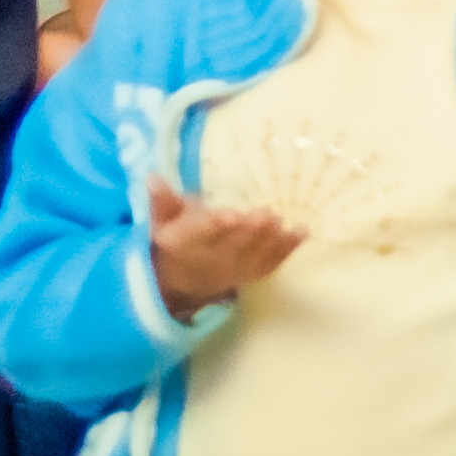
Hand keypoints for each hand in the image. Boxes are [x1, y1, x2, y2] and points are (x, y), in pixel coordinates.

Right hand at [148, 177, 301, 319]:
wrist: (185, 279)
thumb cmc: (176, 237)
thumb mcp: (162, 219)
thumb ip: (162, 199)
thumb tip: (153, 177)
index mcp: (186, 242)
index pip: (202, 233)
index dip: (217, 225)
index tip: (230, 215)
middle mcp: (212, 259)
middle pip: (234, 245)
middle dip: (251, 231)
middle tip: (266, 215)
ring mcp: (235, 269)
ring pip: (256, 256)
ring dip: (271, 241)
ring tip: (284, 223)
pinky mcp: (253, 273)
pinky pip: (272, 263)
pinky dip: (288, 250)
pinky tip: (302, 232)